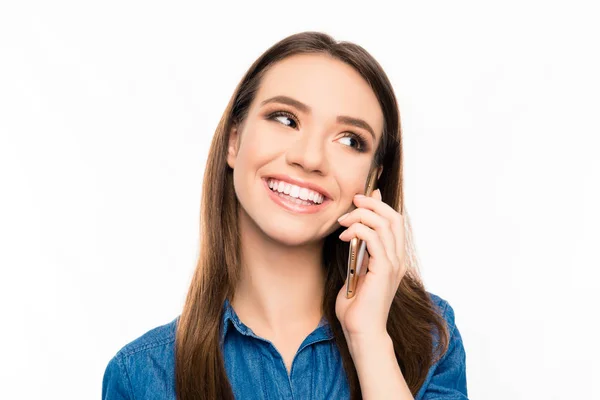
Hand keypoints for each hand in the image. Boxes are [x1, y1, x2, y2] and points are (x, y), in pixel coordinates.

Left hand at [335, 188, 406, 340]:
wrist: (361, 330)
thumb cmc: (356, 306)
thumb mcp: (357, 271)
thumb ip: (359, 253)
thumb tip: (354, 233)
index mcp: (393, 258)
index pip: (394, 221)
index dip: (380, 204)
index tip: (361, 197)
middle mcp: (398, 258)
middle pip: (393, 217)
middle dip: (372, 203)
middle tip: (353, 200)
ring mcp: (393, 264)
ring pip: (384, 224)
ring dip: (361, 216)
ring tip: (343, 221)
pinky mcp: (384, 270)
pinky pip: (375, 239)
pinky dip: (359, 230)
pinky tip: (344, 236)